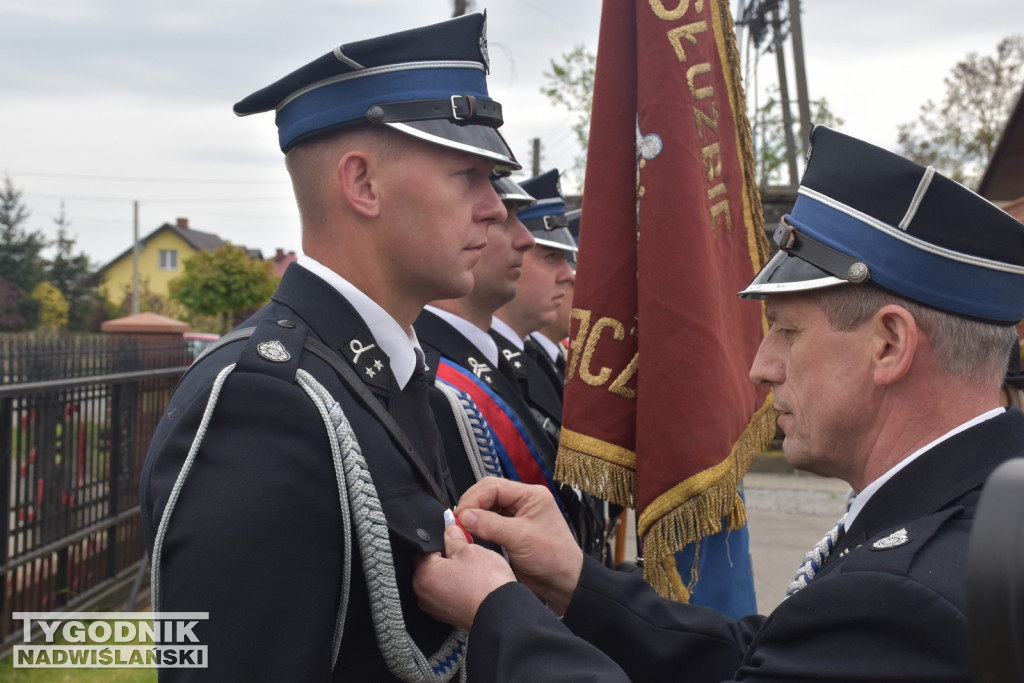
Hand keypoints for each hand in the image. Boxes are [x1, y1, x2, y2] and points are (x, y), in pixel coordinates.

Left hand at [414, 523, 515, 629]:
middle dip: (447, 556)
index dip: (442, 538)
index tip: (454, 536)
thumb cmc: (485, 585)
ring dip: (453, 573)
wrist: (502, 614)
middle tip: (466, 551)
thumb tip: (450, 530)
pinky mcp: (448, 616)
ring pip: (441, 581)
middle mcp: (424, 594)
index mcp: (423, 575)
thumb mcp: (470, 550)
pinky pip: (449, 595)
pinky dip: (458, 588)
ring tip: (472, 569)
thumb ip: (455, 538)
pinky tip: (473, 584)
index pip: (425, 548)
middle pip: (431, 566)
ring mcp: (436, 608)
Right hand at [455, 478, 582, 614]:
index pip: (494, 487)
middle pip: (487, 494)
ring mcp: (516, 518)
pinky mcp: (510, 532)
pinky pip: (488, 523)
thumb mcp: (521, 538)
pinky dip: (477, 527)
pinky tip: (471, 534)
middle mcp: (523, 503)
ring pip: (486, 508)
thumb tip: (465, 517)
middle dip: (471, 506)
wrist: (564, 584)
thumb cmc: (555, 558)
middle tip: (458, 521)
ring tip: (462, 528)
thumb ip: (491, 525)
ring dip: (473, 516)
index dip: (473, 499)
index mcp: (531, 496)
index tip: (460, 515)